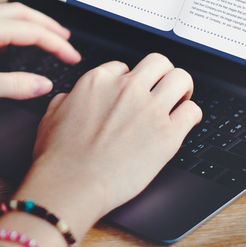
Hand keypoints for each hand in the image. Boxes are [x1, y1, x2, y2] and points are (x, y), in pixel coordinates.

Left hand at [0, 3, 80, 106]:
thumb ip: (13, 86)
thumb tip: (42, 84)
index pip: (33, 32)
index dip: (57, 44)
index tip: (72, 57)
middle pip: (23, 13)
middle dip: (48, 25)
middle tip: (66, 39)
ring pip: (4, 11)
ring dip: (27, 20)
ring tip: (40, 31)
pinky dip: (7, 20)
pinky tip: (0, 32)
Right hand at [13, 53, 200, 242]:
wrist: (72, 183)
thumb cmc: (59, 157)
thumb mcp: (52, 115)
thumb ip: (68, 99)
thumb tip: (72, 98)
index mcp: (98, 81)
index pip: (123, 67)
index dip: (128, 80)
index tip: (131, 92)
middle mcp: (126, 89)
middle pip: (159, 63)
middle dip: (162, 74)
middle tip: (162, 88)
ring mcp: (149, 109)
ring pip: (181, 78)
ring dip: (182, 88)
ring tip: (180, 100)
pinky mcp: (168, 134)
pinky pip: (193, 111)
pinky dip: (191, 114)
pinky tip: (185, 122)